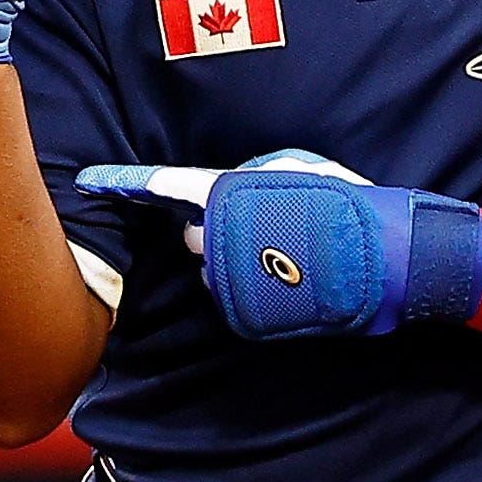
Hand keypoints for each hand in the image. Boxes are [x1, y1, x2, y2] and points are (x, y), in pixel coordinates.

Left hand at [75, 151, 481, 340]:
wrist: (389, 259)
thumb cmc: (350, 203)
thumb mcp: (302, 169)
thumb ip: (254, 176)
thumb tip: (229, 186)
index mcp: (232, 191)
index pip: (167, 185)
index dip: (127, 183)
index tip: (92, 182)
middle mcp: (221, 235)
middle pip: (192, 234)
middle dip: (217, 230)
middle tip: (265, 225)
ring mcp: (233, 277)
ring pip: (213, 269)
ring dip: (236, 261)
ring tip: (288, 253)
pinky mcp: (247, 312)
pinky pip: (235, 297)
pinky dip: (255, 287)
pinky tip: (292, 278)